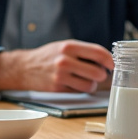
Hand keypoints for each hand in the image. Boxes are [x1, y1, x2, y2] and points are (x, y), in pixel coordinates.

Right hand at [0, 40, 114, 92]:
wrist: (24, 67)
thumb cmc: (48, 56)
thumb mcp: (64, 46)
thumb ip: (84, 51)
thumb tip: (106, 60)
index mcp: (69, 46)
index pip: (98, 53)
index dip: (110, 61)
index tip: (113, 65)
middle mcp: (65, 60)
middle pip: (97, 72)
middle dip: (102, 75)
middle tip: (100, 74)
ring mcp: (61, 75)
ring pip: (90, 85)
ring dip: (92, 84)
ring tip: (85, 79)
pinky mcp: (57, 88)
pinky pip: (79, 91)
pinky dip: (80, 89)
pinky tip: (74, 83)